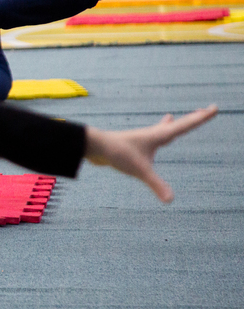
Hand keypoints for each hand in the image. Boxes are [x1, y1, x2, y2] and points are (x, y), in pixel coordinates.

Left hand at [84, 105, 217, 201]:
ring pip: (160, 130)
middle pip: (178, 124)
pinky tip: (149, 139)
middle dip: (193, 118)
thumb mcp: (140, 170)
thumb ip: (156, 184)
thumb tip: (170, 200)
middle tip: (205, 109)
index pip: (186, 125)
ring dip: (170, 124)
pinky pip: (148, 138)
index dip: (202, 117)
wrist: (93, 146)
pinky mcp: (132, 145)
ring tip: (170, 118)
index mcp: (158, 135)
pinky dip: (153, 135)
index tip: (215, 107)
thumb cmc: (117, 153)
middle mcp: (152, 134)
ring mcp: (141, 139)